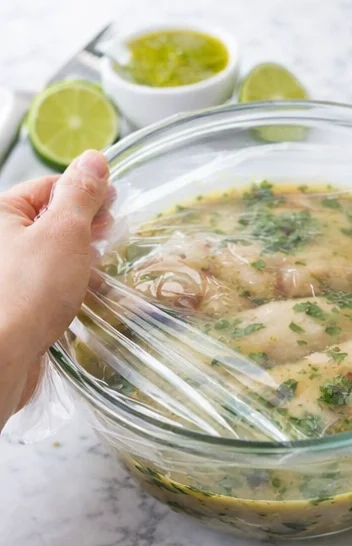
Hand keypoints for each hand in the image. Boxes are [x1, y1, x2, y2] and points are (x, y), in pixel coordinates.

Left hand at [0, 150, 113, 427]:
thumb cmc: (28, 292)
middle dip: (83, 228)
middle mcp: (0, 240)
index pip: (51, 187)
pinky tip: (83, 297)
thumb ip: (81, 194)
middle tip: (111, 236)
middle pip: (49, 221)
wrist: (4, 354)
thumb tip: (94, 160)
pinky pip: (46, 285)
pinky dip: (68, 287)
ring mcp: (7, 274)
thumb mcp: (65, 232)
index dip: (85, 193)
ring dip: (78, 261)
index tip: (114, 204)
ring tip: (99, 270)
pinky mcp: (14, 304)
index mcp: (2, 212)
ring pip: (50, 255)